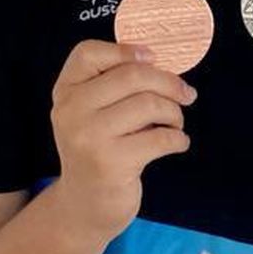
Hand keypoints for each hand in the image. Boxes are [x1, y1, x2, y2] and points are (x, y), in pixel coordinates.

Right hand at [50, 40, 194, 236]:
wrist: (85, 204)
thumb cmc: (98, 149)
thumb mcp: (91, 112)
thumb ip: (112, 84)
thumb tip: (159, 60)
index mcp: (65, 91)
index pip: (87, 53)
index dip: (124, 50)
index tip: (152, 58)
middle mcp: (70, 111)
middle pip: (130, 75)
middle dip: (168, 82)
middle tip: (186, 94)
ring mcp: (89, 137)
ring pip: (149, 104)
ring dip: (175, 113)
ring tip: (176, 123)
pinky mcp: (111, 163)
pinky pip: (160, 137)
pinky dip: (178, 138)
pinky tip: (177, 143)